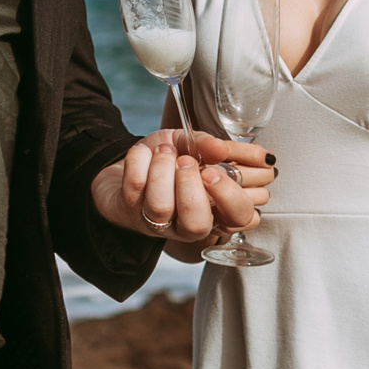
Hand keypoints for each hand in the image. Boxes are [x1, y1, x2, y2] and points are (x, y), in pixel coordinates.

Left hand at [91, 129, 274, 247]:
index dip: (230, 196)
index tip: (213, 170)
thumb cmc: (168, 160)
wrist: (128, 167)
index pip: (240, 217)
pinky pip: (135, 187)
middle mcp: (188, 223)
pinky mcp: (129, 211)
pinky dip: (140, 160)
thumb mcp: (192, 145)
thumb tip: (219, 149)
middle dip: (190, 186)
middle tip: (186, 161)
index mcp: (216, 208)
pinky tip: (146, 153)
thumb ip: (207, 144)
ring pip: (161, 207)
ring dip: (162, 170)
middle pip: (198, 224)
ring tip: (165, 151)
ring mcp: (157, 221)